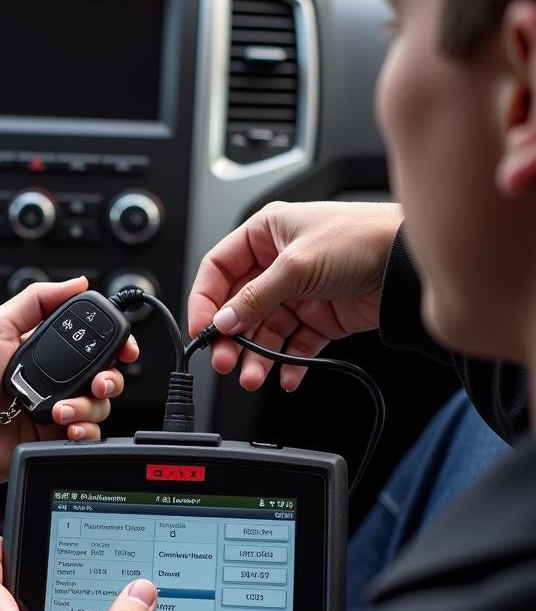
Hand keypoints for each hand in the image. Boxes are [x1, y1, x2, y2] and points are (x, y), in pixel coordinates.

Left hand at [0, 277, 139, 490]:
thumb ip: (36, 299)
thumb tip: (76, 282)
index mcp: (45, 348)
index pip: (92, 341)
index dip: (114, 343)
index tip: (124, 347)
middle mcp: (56, 378)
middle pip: (105, 374)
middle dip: (111, 378)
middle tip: (99, 383)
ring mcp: (58, 408)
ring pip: (100, 405)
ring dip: (89, 406)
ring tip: (61, 410)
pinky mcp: (56, 437)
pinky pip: (89, 434)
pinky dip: (85, 430)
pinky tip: (66, 427)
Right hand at [188, 200, 402, 390]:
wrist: (409, 262)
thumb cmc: (362, 237)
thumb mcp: (297, 265)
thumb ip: (255, 297)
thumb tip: (224, 320)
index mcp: (264, 234)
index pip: (218, 270)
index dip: (204, 301)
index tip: (202, 329)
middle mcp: (277, 263)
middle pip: (238, 306)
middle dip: (231, 337)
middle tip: (226, 361)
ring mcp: (298, 291)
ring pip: (264, 330)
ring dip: (257, 356)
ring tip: (254, 376)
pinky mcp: (319, 316)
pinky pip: (294, 344)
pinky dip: (287, 362)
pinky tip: (285, 376)